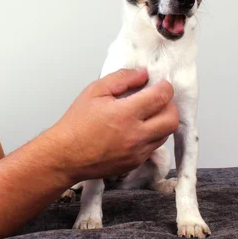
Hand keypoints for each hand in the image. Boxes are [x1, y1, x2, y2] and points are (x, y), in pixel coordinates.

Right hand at [47, 68, 178, 182]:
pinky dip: (151, 136)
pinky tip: (136, 130)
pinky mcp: (135, 163)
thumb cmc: (76, 124)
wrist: (65, 156)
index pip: (161, 97)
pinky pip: (153, 147)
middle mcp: (135, 135)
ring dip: (161, 121)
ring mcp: (137, 152)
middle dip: (169, 105)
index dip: (165, 87)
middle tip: (157, 100)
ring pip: (165, 134)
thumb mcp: (94, 91)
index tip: (160, 84)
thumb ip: (121, 79)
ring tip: (146, 115)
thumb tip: (142, 74)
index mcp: (125, 114)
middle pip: (172, 119)